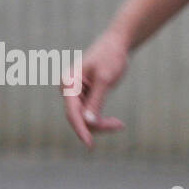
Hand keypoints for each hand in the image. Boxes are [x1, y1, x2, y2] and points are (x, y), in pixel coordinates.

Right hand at [63, 32, 128, 147]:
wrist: (117, 44)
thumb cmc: (111, 56)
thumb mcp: (106, 78)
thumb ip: (96, 100)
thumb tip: (89, 122)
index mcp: (68, 83)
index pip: (72, 112)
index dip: (81, 129)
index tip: (89, 144)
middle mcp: (68, 90)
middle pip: (78, 117)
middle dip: (97, 125)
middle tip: (120, 125)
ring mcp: (75, 95)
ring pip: (84, 118)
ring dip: (101, 124)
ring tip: (120, 125)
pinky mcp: (84, 97)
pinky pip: (89, 115)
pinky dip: (101, 120)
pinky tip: (117, 123)